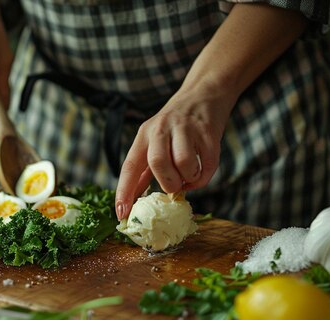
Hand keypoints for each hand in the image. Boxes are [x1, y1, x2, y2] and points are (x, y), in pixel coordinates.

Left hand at [115, 83, 235, 219]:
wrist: (203, 95)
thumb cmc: (173, 127)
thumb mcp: (152, 141)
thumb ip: (144, 170)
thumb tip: (131, 200)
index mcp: (143, 135)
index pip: (129, 166)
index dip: (124, 192)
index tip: (121, 214)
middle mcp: (161, 129)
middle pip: (157, 163)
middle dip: (167, 183)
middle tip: (174, 188)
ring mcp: (185, 129)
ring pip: (184, 164)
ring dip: (188, 179)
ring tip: (189, 176)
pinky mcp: (208, 132)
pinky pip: (207, 164)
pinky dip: (204, 176)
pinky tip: (201, 172)